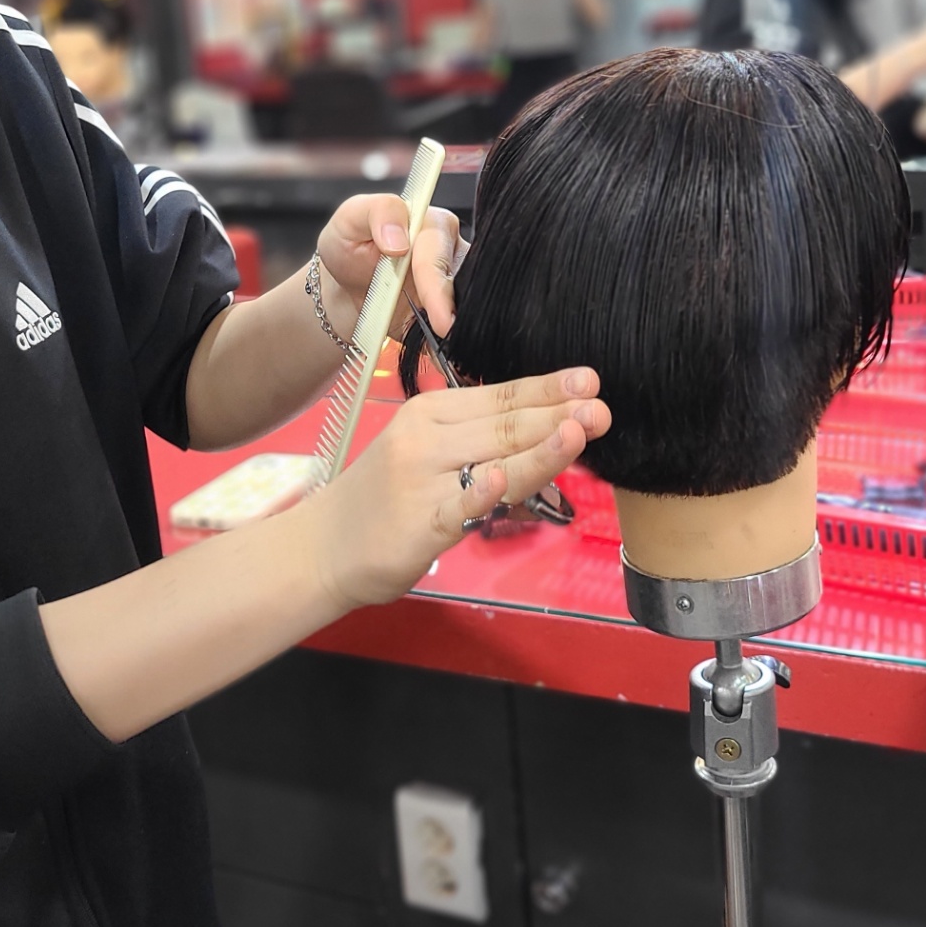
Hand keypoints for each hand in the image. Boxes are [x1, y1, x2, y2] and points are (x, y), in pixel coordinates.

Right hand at [305, 369, 610, 609]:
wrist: (323, 546)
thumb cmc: (386, 498)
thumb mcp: (430, 453)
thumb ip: (482, 441)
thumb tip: (553, 427)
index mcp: (432, 412)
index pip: (500, 397)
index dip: (548, 389)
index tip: (590, 380)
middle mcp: (426, 438)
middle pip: (503, 425)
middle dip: (558, 416)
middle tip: (602, 409)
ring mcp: (420, 480)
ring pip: (491, 460)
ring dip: (539, 447)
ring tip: (579, 432)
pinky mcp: (416, 523)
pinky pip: (456, 506)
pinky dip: (479, 492)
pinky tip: (503, 479)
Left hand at [316, 193, 467, 341]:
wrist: (347, 287)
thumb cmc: (351, 245)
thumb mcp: (351, 217)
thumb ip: (378, 213)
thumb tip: (399, 240)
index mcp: (435, 226)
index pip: (439, 252)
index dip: (435, 280)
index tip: (435, 309)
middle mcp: (455, 256)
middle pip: (465, 281)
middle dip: (452, 309)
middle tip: (442, 332)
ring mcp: (458, 288)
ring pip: (470, 308)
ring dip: (458, 331)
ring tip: (447, 353)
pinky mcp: (451, 316)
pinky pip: (461, 333)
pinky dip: (451, 349)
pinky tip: (444, 361)